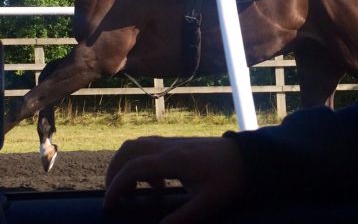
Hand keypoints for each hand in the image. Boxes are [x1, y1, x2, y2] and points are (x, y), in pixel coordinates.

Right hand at [104, 136, 244, 223]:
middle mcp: (169, 146)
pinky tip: (155, 185)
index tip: (109, 206)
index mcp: (174, 160)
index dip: (116, 186)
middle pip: (129, 149)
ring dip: (126, 165)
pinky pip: (149, 147)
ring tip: (130, 192)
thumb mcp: (208, 203)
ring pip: (138, 145)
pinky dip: (141, 162)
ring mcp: (174, 142)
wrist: (249, 157)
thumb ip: (182, 218)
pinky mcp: (179, 143)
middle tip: (113, 197)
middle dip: (114, 172)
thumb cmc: (230, 179)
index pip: (134, 168)